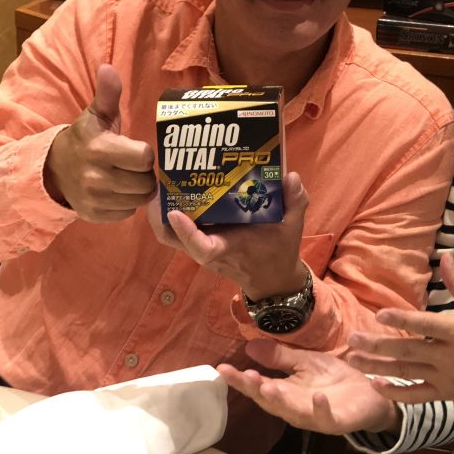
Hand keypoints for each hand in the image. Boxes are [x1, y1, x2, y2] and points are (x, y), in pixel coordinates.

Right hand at [44, 63, 155, 221]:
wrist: (54, 169)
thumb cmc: (86, 139)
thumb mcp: (96, 115)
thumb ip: (107, 94)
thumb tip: (108, 68)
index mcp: (99, 149)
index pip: (144, 158)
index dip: (145, 154)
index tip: (135, 150)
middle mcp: (96, 177)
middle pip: (146, 182)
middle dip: (145, 174)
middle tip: (134, 166)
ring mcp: (95, 199)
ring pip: (140, 199)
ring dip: (140, 189)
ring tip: (128, 178)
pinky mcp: (94, 215)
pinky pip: (128, 213)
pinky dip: (127, 204)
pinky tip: (118, 192)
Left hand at [147, 171, 309, 298]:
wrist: (272, 276)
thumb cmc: (280, 250)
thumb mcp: (293, 226)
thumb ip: (295, 201)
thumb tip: (291, 177)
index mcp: (228, 248)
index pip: (202, 248)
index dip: (187, 232)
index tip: (176, 213)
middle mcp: (209, 249)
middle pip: (173, 239)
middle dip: (160, 215)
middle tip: (158, 183)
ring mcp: (201, 245)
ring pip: (169, 235)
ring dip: (160, 212)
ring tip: (159, 182)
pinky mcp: (200, 240)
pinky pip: (176, 231)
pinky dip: (169, 213)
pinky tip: (171, 189)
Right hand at [217, 339, 399, 434]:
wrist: (370, 392)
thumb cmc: (334, 378)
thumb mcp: (305, 361)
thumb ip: (279, 357)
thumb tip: (249, 345)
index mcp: (286, 392)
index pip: (258, 386)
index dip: (240, 380)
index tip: (222, 368)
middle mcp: (296, 407)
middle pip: (271, 401)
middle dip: (256, 391)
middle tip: (244, 377)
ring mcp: (315, 416)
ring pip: (293, 413)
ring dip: (280, 401)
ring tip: (267, 387)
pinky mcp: (336, 421)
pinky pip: (327, 418)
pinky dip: (320, 409)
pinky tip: (317, 397)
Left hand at [347, 252, 453, 404]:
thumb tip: (446, 256)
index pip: (425, 325)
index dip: (402, 320)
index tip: (379, 315)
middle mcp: (448, 356)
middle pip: (407, 350)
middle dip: (377, 346)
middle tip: (351, 339)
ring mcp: (445, 377)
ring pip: (406, 372)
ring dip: (377, 367)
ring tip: (352, 360)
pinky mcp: (445, 393)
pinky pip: (416, 395)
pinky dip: (396, 392)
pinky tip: (376, 385)